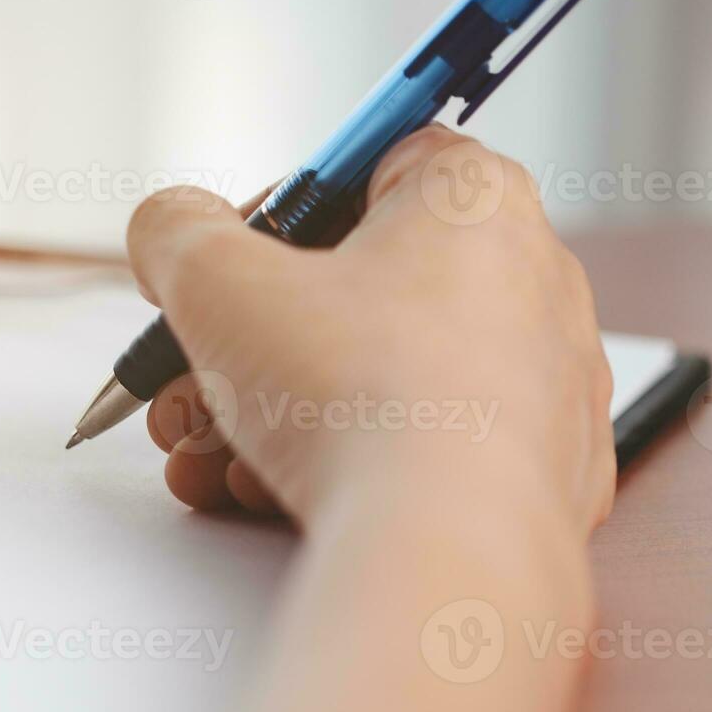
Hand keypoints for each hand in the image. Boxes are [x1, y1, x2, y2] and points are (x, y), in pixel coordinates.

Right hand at [131, 125, 615, 538]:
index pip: (363, 167)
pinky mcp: (540, 473)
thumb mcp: (216, 282)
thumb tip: (169, 230)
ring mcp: (543, 383)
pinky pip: (422, 449)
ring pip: (375, 379)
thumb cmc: (356, 395)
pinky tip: (267, 491)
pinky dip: (342, 464)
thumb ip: (174, 231)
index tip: (224, 268)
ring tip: (205, 457)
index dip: (274, 213)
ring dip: (269, 414)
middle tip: (183, 386)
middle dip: (241, 346)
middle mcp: (528, 280)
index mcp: (472, 202)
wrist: (446, 545)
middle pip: (351, 291)